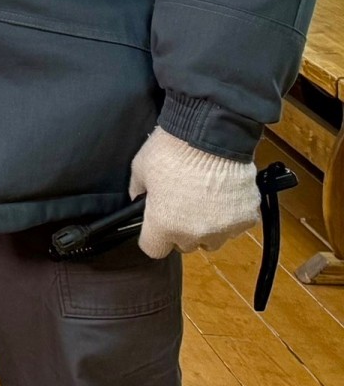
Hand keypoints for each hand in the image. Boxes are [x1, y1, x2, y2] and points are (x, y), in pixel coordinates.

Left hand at [130, 127, 258, 258]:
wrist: (211, 136)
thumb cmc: (171, 150)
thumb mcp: (140, 168)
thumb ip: (138, 190)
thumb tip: (139, 199)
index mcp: (164, 224)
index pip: (153, 249)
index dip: (153, 236)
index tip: (155, 223)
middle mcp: (195, 234)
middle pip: (185, 244)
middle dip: (180, 229)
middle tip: (181, 204)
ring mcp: (224, 229)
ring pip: (212, 239)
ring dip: (207, 226)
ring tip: (204, 200)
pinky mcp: (246, 219)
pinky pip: (235, 225)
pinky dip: (230, 214)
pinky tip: (224, 194)